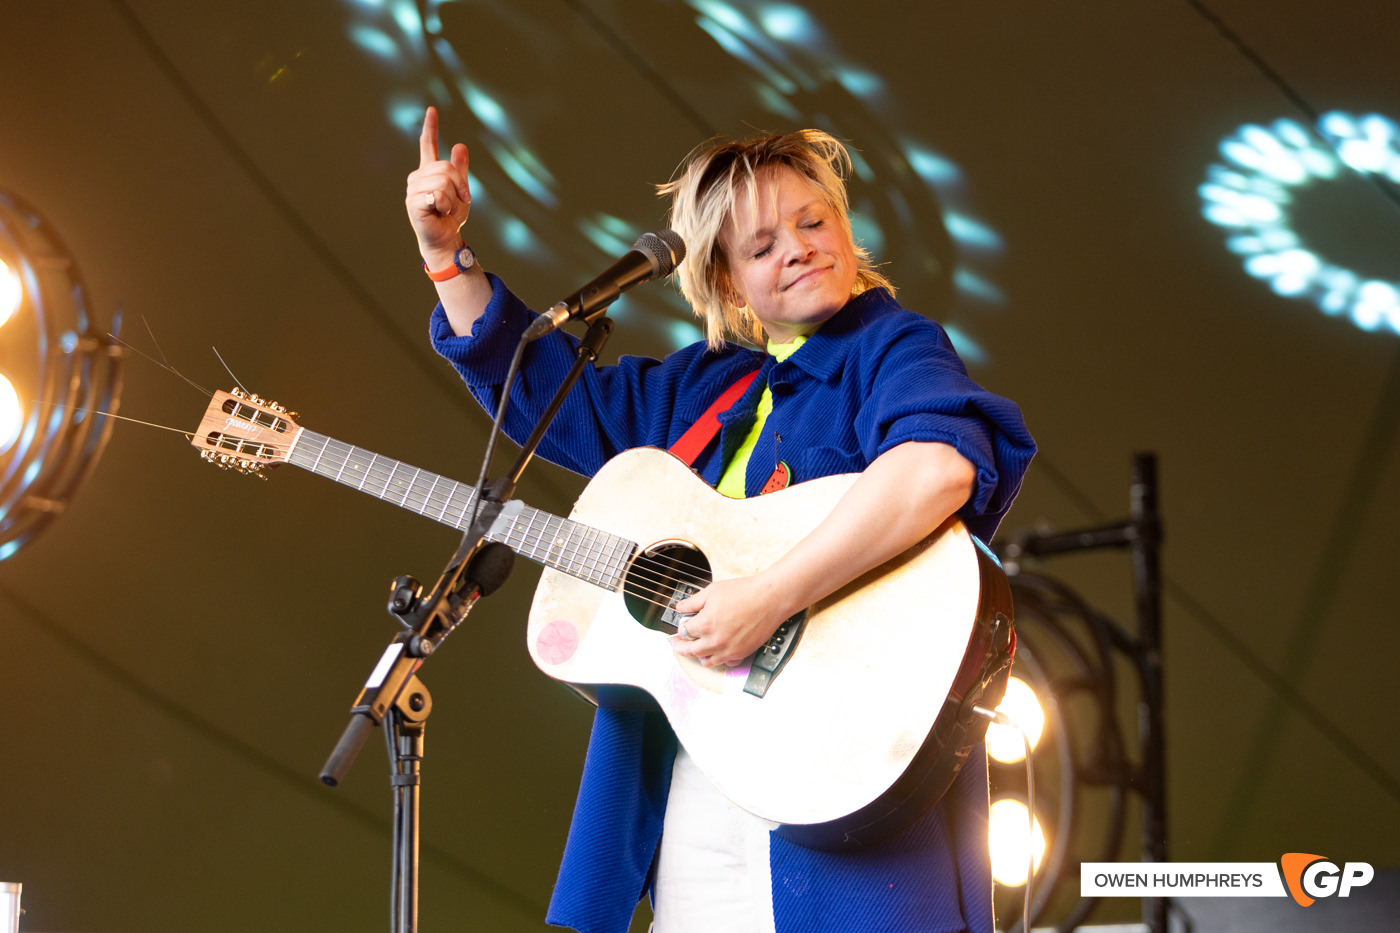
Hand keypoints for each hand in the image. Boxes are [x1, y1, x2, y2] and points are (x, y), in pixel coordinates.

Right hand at [405, 106, 471, 263]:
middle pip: (446, 167)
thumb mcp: (461, 190)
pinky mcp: (413, 202)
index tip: (432, 110)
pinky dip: (445, 205)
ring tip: (446, 209)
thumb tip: (460, 145)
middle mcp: (418, 177)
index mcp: (429, 172)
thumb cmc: (452, 217)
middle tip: (460, 200)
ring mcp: (413, 189)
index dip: (430, 127)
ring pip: (443, 181)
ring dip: (453, 198)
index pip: (427, 145)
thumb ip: (460, 169)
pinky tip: (439, 212)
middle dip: (460, 185)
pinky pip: (437, 194)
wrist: (446, 239)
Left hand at [668, 573, 795, 667]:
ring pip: (706, 661)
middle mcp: (715, 641)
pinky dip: (719, 660)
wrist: (770, 598)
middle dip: (681, 647)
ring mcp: (729, 650)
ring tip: (696, 649)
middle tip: (677, 644)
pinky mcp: (741, 653)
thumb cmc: (745, 592)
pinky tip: (717, 652)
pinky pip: (725, 663)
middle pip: (690, 650)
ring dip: (698, 656)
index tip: (678, 629)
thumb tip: (680, 607)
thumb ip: (692, 602)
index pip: (684, 632)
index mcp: (705, 624)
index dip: (679, 629)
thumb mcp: (712, 591)